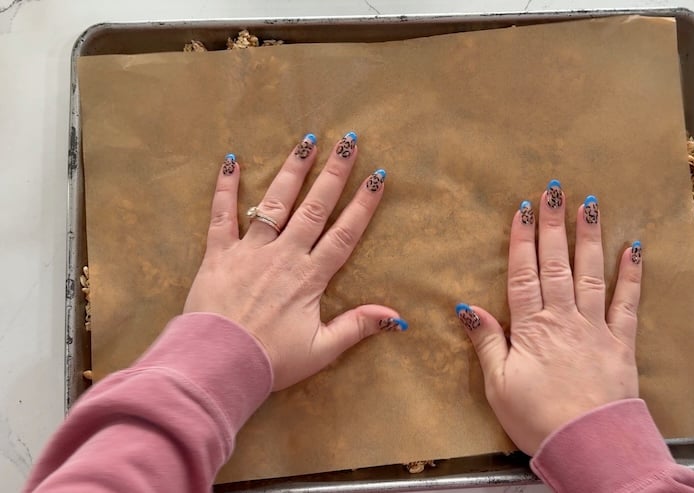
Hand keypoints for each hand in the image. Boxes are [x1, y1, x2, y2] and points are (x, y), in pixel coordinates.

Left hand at [184, 132, 406, 390]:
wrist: (216, 364)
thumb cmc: (271, 361)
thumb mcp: (321, 350)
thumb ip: (356, 327)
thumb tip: (397, 316)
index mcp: (310, 277)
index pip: (343, 234)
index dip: (363, 204)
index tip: (377, 177)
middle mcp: (283, 255)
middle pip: (314, 207)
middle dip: (334, 173)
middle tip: (349, 141)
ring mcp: (250, 251)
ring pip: (275, 202)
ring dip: (292, 170)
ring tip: (307, 141)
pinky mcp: (218, 253)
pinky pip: (221, 215)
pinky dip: (225, 188)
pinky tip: (231, 161)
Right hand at [457, 180, 641, 454]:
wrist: (588, 445)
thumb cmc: (537, 418)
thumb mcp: (498, 384)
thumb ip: (487, 342)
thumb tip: (466, 306)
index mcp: (531, 327)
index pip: (524, 273)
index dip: (522, 239)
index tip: (523, 208)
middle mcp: (564, 317)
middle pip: (557, 263)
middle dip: (554, 225)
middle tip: (555, 190)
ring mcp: (595, 327)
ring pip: (591, 273)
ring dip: (590, 237)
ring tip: (590, 205)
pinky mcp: (622, 342)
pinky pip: (627, 302)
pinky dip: (631, 274)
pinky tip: (634, 248)